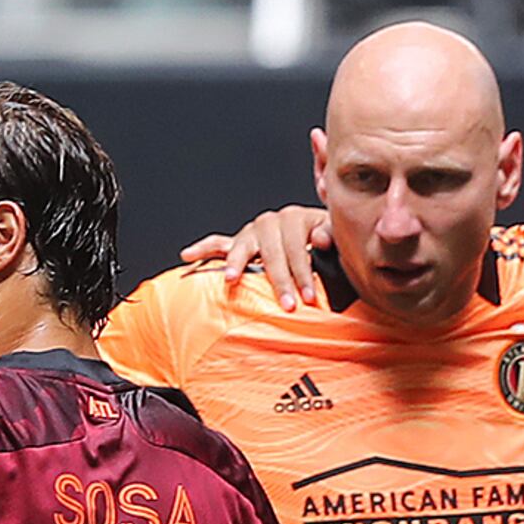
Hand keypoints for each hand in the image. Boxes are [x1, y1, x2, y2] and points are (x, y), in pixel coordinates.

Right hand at [181, 206, 333, 311]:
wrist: (319, 239)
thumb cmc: (327, 245)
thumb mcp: (336, 237)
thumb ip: (330, 234)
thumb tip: (322, 239)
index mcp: (295, 218)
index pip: (297, 247)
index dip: (302, 273)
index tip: (307, 298)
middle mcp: (272, 222)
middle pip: (272, 250)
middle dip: (279, 279)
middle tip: (286, 304)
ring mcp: (253, 231)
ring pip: (242, 245)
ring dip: (236, 263)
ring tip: (230, 279)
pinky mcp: (239, 241)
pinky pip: (218, 244)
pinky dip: (203, 249)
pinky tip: (187, 255)